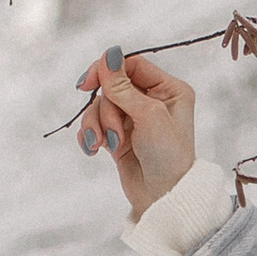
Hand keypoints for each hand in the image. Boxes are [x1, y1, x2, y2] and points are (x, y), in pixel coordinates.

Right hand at [73, 44, 196, 221]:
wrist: (164, 199)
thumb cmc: (168, 157)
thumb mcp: (149, 116)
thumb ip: (124, 87)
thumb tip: (108, 56)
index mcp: (169, 89)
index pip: (131, 65)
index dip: (107, 70)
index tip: (87, 83)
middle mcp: (152, 100)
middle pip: (112, 86)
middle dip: (106, 109)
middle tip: (112, 131)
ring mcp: (134, 118)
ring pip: (100, 106)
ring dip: (98, 125)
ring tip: (108, 145)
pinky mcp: (119, 136)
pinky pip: (95, 124)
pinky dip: (91, 134)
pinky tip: (94, 149)